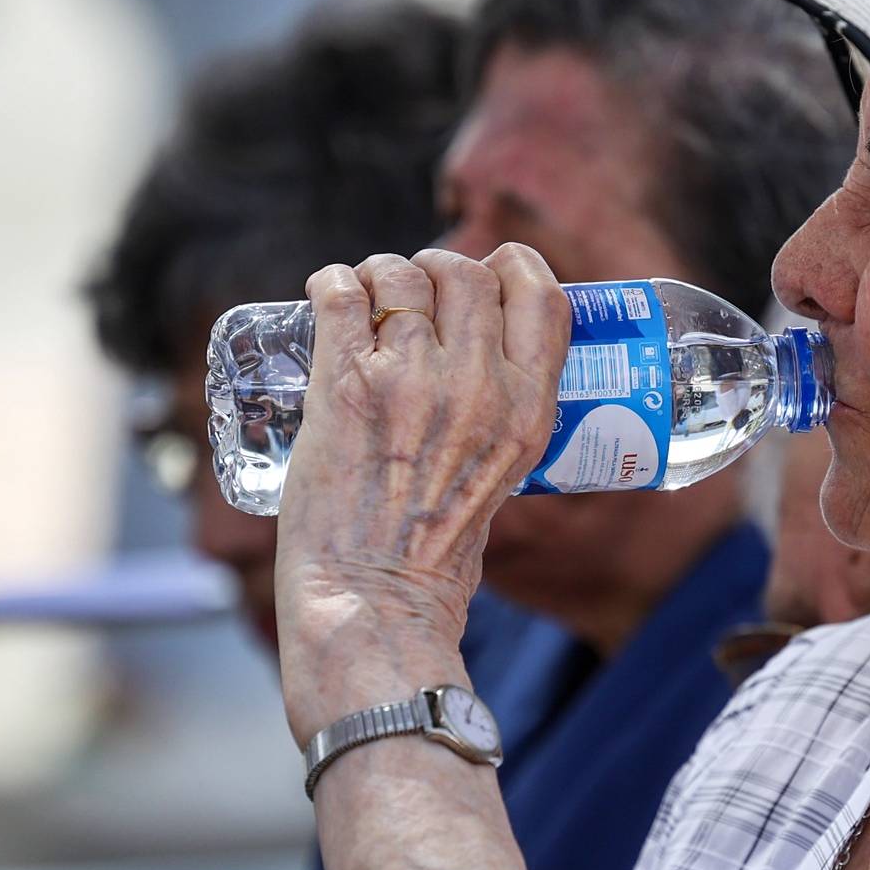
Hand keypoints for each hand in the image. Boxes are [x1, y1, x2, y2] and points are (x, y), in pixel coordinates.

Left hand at [272, 245, 569, 740]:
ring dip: (378, 277)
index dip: (511, 267)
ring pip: (398, 274)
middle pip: (465, 272)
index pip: (542, 294)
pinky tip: (328, 299)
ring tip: (363, 304)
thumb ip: (503, 414)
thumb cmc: (434, 554)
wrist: (372, 602)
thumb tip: (480, 357)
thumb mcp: (507, 475)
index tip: (488, 274)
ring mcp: (411, 379)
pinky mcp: (345, 383)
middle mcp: (478, 385)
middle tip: (409, 298)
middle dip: (434, 271)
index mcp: (529, 409)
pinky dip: (330, 284)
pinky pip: (339, 291)